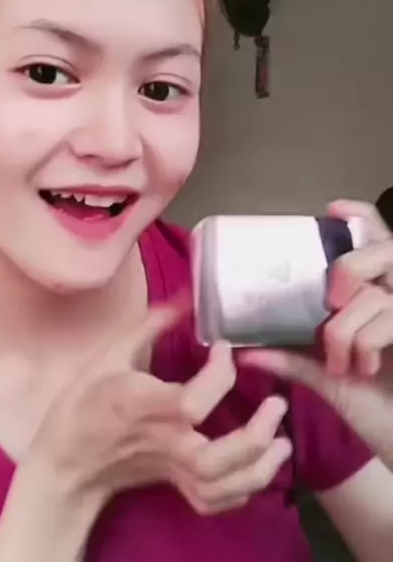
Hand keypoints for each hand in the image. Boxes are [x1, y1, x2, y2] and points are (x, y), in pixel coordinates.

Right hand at [27, 302, 291, 514]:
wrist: (65, 460)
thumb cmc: (84, 401)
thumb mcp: (110, 353)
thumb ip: (151, 324)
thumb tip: (187, 296)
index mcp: (143, 406)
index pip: (193, 402)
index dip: (219, 373)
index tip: (225, 347)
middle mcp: (162, 442)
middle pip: (215, 458)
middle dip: (255, 437)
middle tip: (277, 405)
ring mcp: (169, 469)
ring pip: (220, 486)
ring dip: (258, 470)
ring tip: (282, 444)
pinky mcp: (174, 484)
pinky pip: (212, 501)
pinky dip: (241, 491)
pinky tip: (257, 468)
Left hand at [239, 200, 392, 463]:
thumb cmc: (374, 408)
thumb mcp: (327, 377)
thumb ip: (291, 356)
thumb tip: (241, 350)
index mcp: (379, 297)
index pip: (376, 238)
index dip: (360, 217)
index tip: (332, 208)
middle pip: (382, 250)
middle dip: (349, 269)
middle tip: (331, 301)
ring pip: (373, 294)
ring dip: (346, 329)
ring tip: (341, 361)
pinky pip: (387, 316)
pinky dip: (365, 343)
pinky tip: (364, 369)